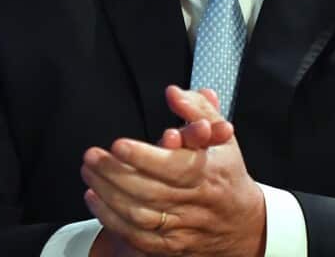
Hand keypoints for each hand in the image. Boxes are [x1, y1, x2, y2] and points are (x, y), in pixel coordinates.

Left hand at [81, 87, 265, 256]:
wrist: (244, 225)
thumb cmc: (226, 174)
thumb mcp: (222, 137)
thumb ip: (197, 109)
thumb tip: (173, 93)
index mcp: (209, 173)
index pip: (174, 167)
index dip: (144, 157)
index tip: (118, 144)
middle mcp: (195, 202)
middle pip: (150, 192)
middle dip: (115, 174)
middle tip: (92, 156)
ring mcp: (182, 227)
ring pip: (140, 216)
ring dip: (108, 195)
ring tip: (90, 172)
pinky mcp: (170, 246)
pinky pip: (136, 237)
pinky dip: (112, 219)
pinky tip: (96, 199)